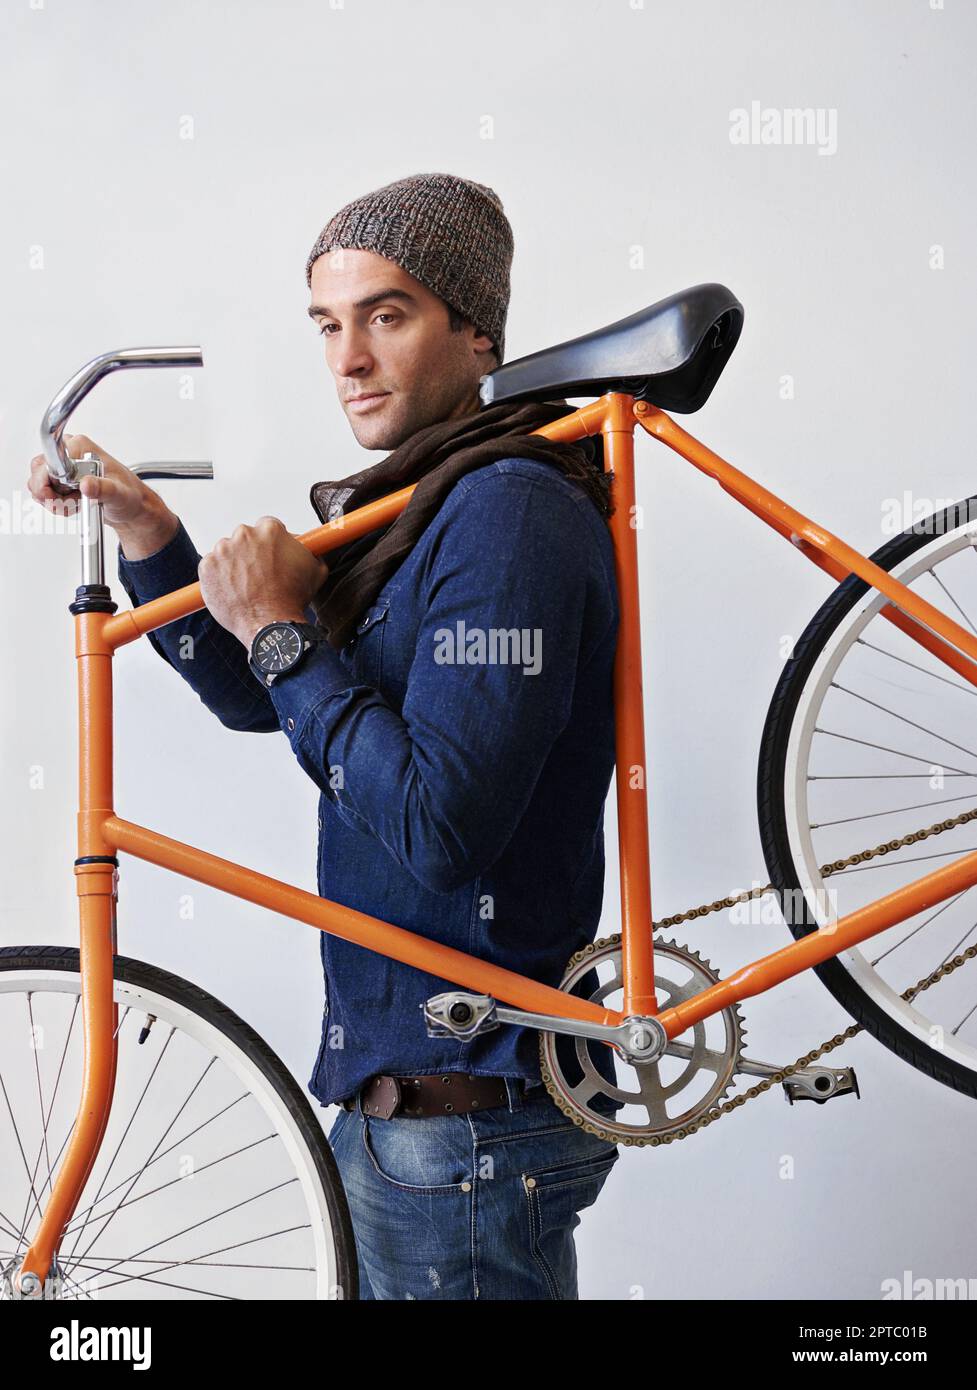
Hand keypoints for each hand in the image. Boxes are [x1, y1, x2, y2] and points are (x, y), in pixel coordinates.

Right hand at [28, 434, 175, 544]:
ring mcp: (63, 466)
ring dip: (53, 501)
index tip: (62, 493)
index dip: (48, 480)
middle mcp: (69, 452)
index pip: (48, 459)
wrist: (131, 507)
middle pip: (38, 470)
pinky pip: (44, 492)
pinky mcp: (61, 479)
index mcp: (81, 447)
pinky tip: (73, 505)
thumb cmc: (129, 496)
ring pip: (38, 483)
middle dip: (49, 493)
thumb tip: (86, 484)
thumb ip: (103, 489)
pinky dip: (55, 503)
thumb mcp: (119, 494)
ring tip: (76, 505)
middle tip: (70, 503)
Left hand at [197, 516, 329, 647]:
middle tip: (258, 574)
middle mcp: (244, 534)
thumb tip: (313, 547)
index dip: (270, 543)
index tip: (270, 555)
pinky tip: (233, 591)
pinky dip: (218, 577)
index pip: (267, 527)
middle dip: (250, 552)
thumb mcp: (315, 570)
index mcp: (270, 530)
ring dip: (233, 564)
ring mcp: (222, 550)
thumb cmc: (291, 599)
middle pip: (245, 537)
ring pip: (226, 552)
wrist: (270, 624)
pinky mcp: (207, 567)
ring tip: (245, 586)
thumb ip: (311, 551)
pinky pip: (210, 567)